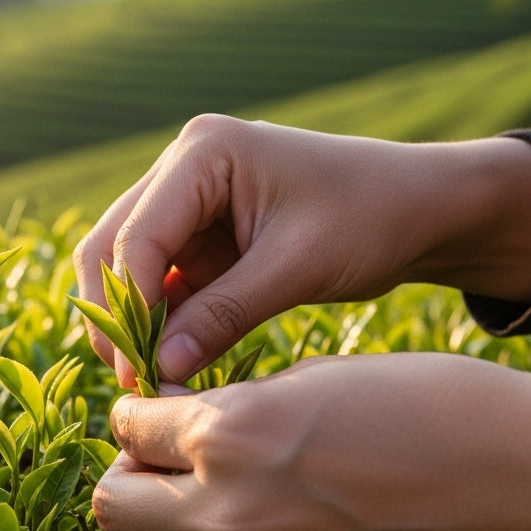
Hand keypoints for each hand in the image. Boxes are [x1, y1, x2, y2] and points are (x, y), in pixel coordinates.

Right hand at [74, 116, 530, 384]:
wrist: (420, 209)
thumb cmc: (372, 217)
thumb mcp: (298, 267)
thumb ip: (224, 315)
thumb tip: (160, 369)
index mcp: (203, 152)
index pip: (137, 236)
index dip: (128, 307)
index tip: (140, 371)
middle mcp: (183, 169)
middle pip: (111, 246)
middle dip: (115, 313)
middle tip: (133, 378)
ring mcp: (188, 202)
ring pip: (126, 267)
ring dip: (132, 320)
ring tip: (150, 376)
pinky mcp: (201, 236)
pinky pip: (161, 282)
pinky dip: (160, 321)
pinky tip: (172, 360)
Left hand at [93, 353, 530, 530]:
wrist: (517, 486)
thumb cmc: (424, 409)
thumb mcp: (310, 380)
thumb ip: (226, 410)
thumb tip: (171, 424)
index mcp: (230, 434)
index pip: (124, 427)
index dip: (135, 415)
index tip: (155, 416)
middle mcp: (228, 513)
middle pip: (108, 508)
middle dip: (125, 478)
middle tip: (161, 467)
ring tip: (187, 518)